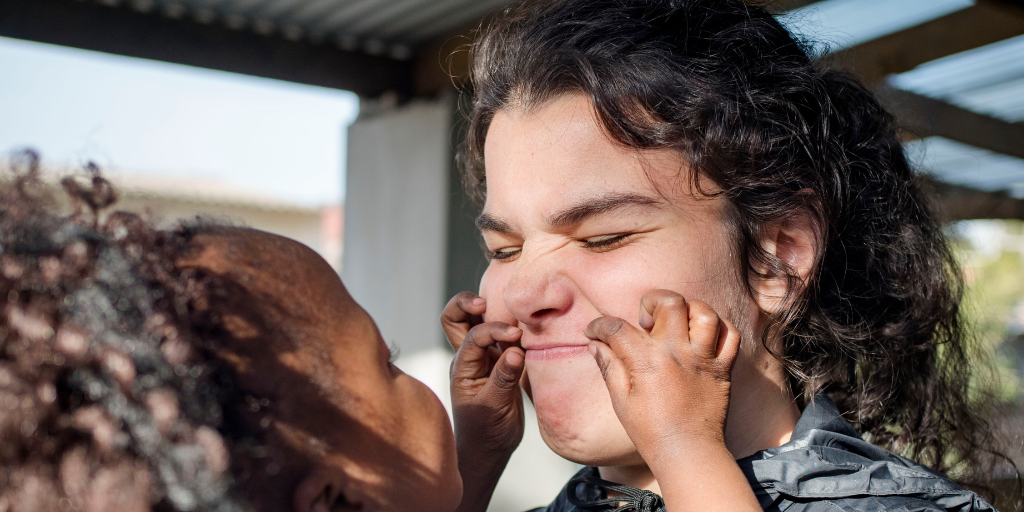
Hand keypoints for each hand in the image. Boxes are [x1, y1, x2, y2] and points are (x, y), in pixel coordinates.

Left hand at [441, 292, 525, 511]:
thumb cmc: (486, 431)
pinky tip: (527, 328)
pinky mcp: (501, 361)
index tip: (516, 336)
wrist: (489, 449)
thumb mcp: (494, 407)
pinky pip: (502, 336)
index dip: (493, 330)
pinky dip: (512, 327)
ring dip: (491, 311)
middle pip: (456, 317)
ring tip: (514, 311)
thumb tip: (516, 351)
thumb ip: (504, 379)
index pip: (473, 336)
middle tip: (486, 302)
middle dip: (466, 303)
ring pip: (477, 321)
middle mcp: (469, 356)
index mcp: (462, 366)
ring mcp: (484, 356)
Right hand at [585, 290, 758, 511]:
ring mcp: (703, 359)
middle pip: (670, 302)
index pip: (617, 327)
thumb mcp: (621, 401)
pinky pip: (730, 334)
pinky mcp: (722, 369)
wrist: (689, 453)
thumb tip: (595, 344)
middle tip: (646, 321)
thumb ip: (609, 366)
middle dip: (651, 301)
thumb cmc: (651, 432)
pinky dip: (718, 328)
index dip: (599, 325)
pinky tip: (700, 337)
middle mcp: (677, 353)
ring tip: (676, 324)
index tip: (594, 332)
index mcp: (647, 362)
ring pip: (704, 312)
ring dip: (687, 310)